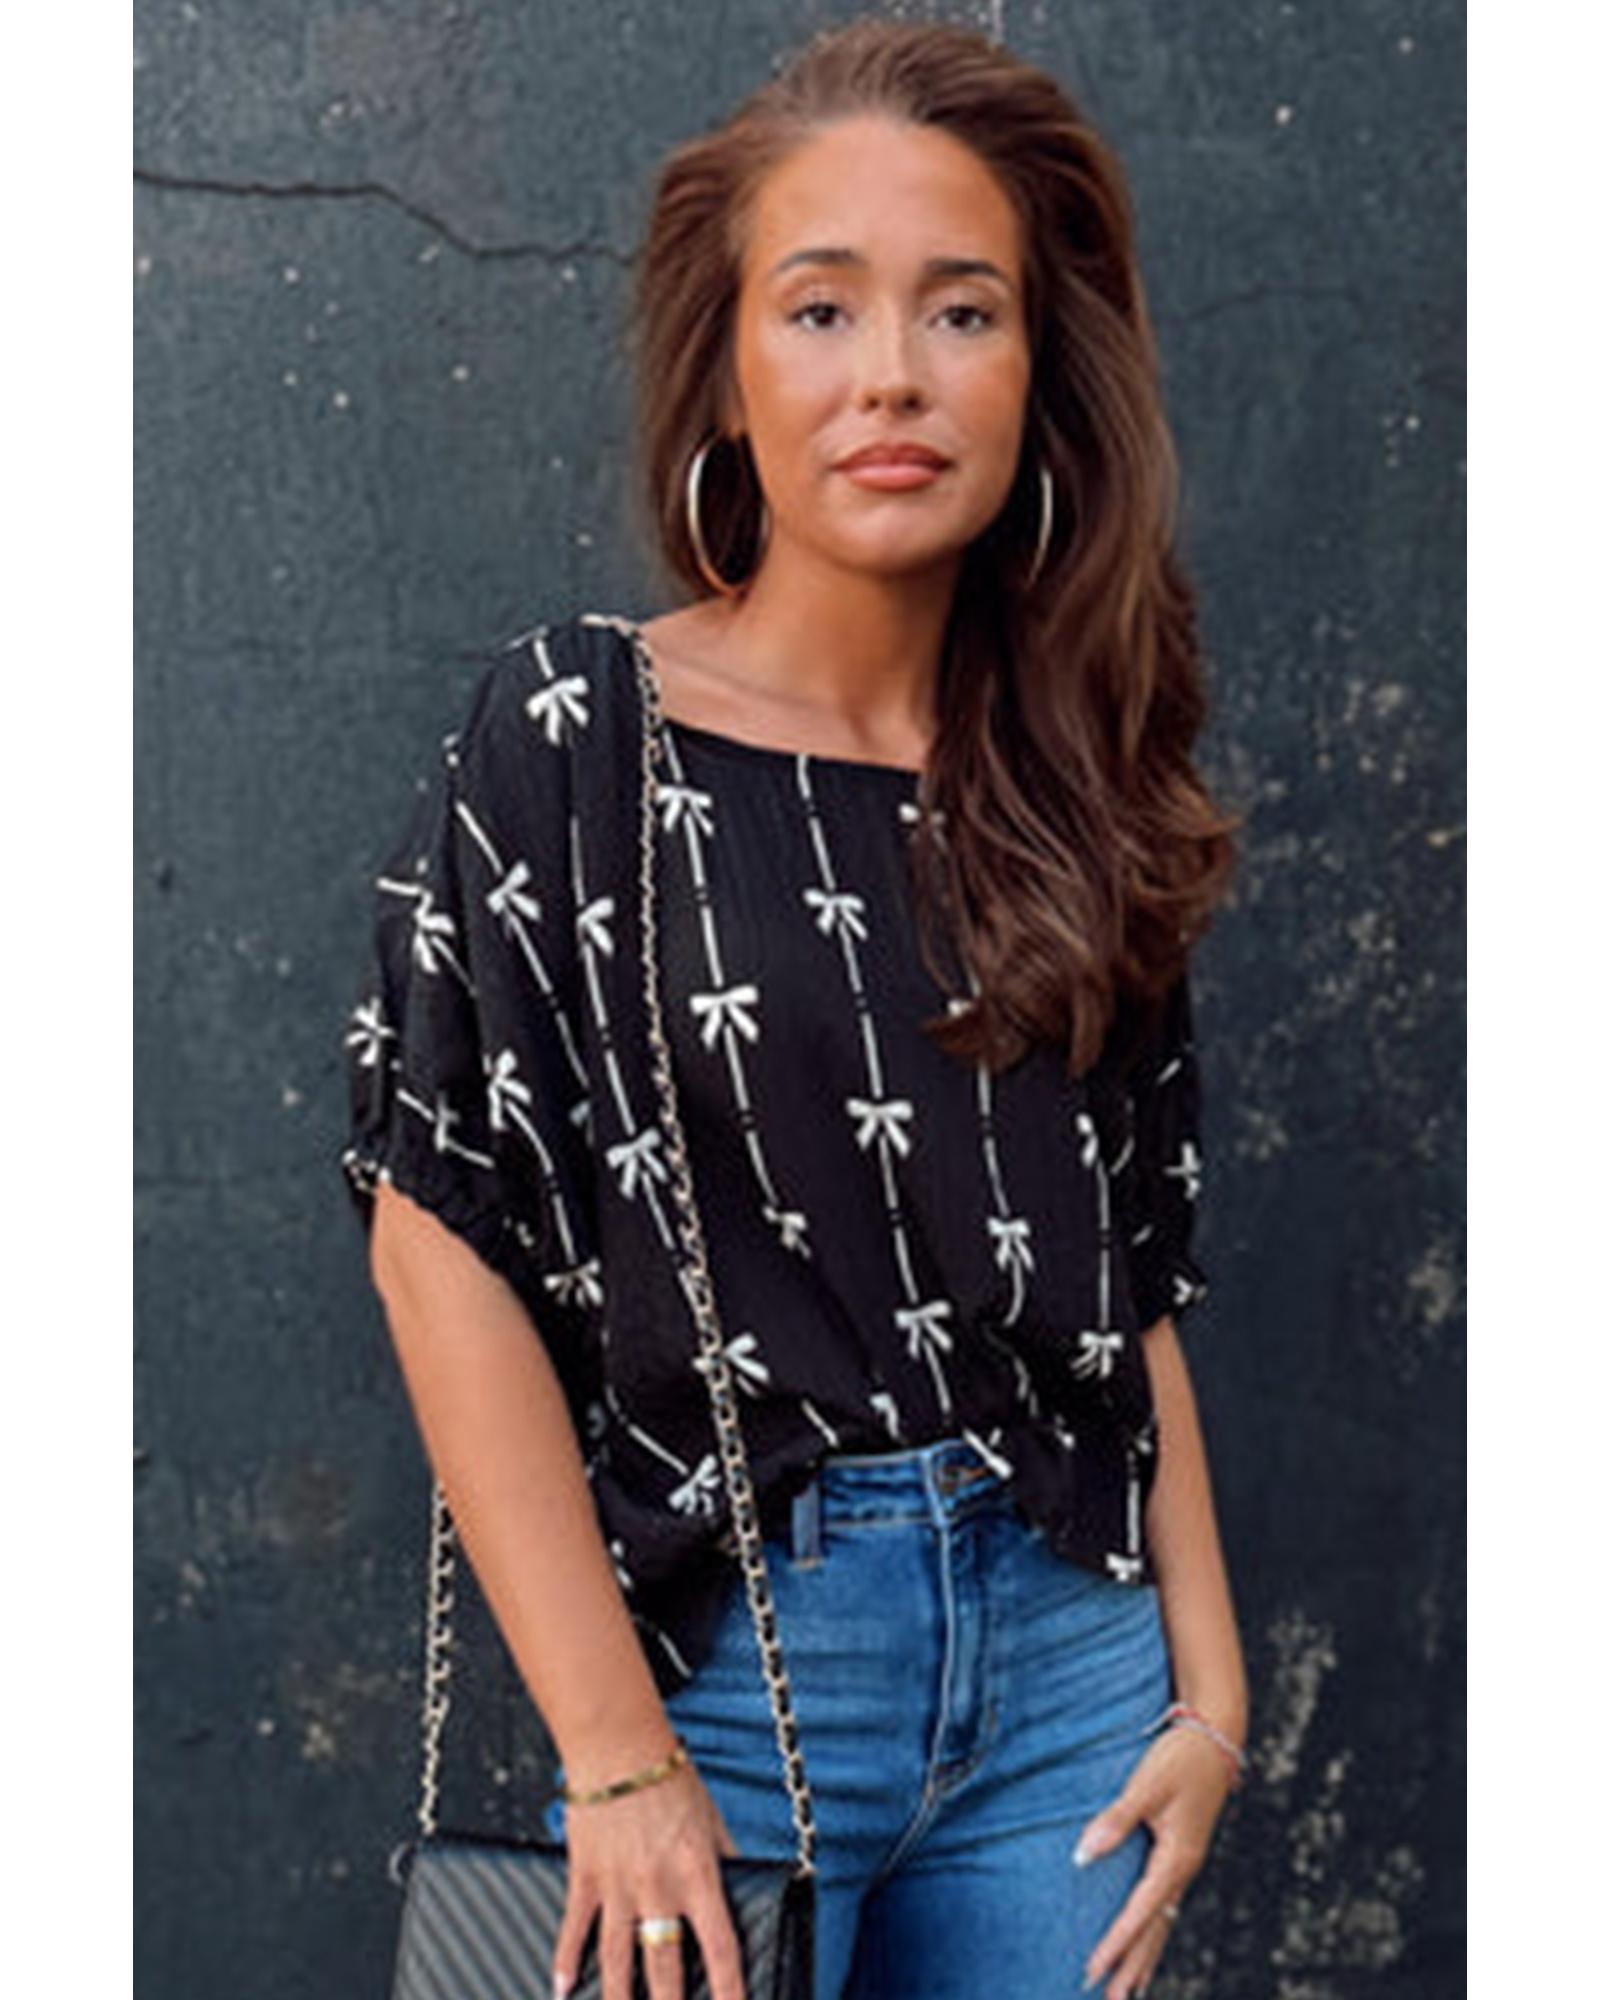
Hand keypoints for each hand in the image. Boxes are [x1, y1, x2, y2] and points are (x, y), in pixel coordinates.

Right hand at [551, 1756, 745, 1999]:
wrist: (618, 1744)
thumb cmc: (668, 1776)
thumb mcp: (712, 1817)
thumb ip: (728, 1858)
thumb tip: (750, 1885)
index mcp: (698, 1874)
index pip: (722, 1948)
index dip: (730, 1992)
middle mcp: (659, 1888)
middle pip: (666, 1971)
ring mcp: (618, 1886)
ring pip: (618, 1963)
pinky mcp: (586, 1876)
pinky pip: (575, 1929)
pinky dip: (566, 1961)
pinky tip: (563, 1989)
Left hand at [1074, 1723, 1235, 1998]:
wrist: (1216, 1738)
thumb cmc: (1180, 1758)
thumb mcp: (1146, 1785)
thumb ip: (1115, 1819)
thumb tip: (1083, 1854)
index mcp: (1176, 1859)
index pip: (1140, 1913)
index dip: (1115, 1943)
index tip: (1092, 1970)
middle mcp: (1183, 1869)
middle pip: (1155, 1931)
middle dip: (1131, 1967)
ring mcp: (1185, 1864)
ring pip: (1163, 1922)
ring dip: (1144, 1957)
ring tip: (1127, 1990)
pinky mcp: (1182, 1854)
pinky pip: (1165, 1906)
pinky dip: (1153, 1931)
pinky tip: (1146, 1942)